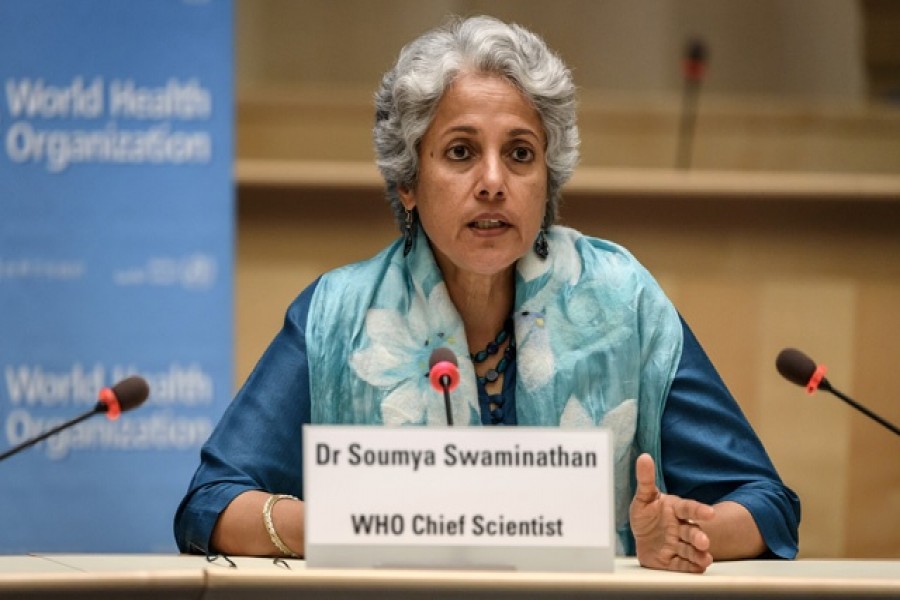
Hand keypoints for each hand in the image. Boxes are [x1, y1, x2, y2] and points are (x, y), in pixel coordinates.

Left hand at [629, 453, 714, 572]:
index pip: (688, 508)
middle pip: (692, 532)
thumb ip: (645, 479)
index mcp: (675, 509)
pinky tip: (698, 568)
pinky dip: (689, 567)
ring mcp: (677, 544)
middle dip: (698, 537)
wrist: (642, 537)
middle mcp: (680, 527)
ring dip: (698, 554)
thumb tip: (644, 457)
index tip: (709, 513)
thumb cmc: (647, 514)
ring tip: (706, 559)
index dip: (699, 510)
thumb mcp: (644, 497)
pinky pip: (681, 564)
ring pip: (690, 550)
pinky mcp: (671, 560)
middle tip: (704, 542)